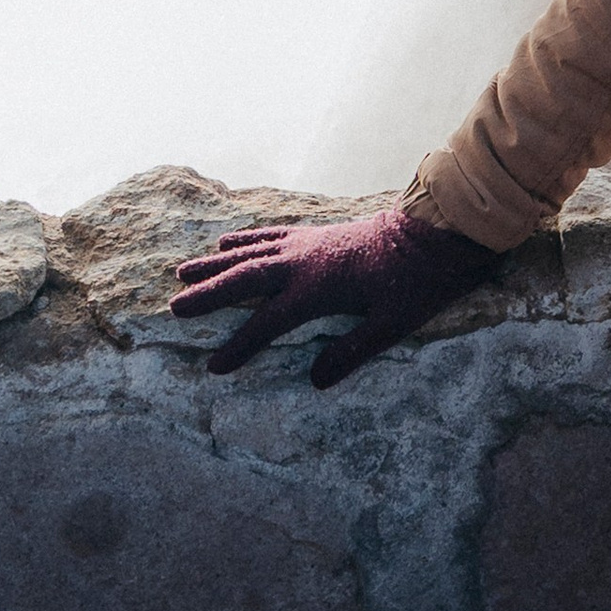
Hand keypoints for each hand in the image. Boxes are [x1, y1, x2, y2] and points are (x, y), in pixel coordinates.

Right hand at [170, 208, 502, 387]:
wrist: (438, 228)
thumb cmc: (419, 279)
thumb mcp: (394, 324)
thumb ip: (353, 352)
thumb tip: (314, 382)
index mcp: (319, 287)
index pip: (268, 322)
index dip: (240, 345)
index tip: (214, 366)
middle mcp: (305, 261)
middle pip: (245, 278)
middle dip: (208, 294)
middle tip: (173, 307)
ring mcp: (309, 242)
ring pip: (251, 252)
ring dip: (216, 263)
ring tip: (182, 272)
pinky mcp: (318, 232)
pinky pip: (271, 234)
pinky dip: (245, 238)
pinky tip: (227, 241)